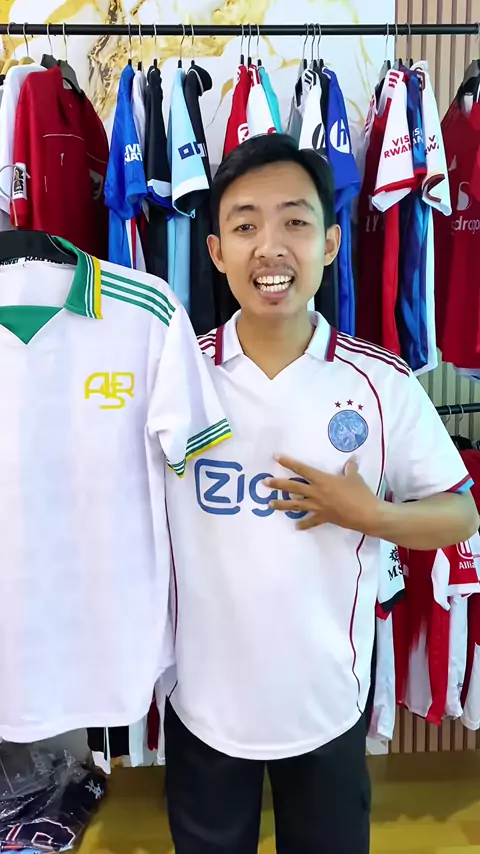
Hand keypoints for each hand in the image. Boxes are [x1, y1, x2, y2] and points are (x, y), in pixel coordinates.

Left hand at [266, 455, 382, 531]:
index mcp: (322, 480)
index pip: (302, 469)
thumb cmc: (360, 493)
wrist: (366, 513)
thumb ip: (350, 468)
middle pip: (293, 488)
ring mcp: (318, 506)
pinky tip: (296, 526)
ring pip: (296, 505)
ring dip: (282, 505)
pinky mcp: (323, 518)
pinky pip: (311, 521)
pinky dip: (304, 523)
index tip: (276, 457)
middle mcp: (316, 492)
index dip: (288, 463)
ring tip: (270, 504)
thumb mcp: (354, 477)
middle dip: (278, 485)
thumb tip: (352, 460)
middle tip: (265, 482)